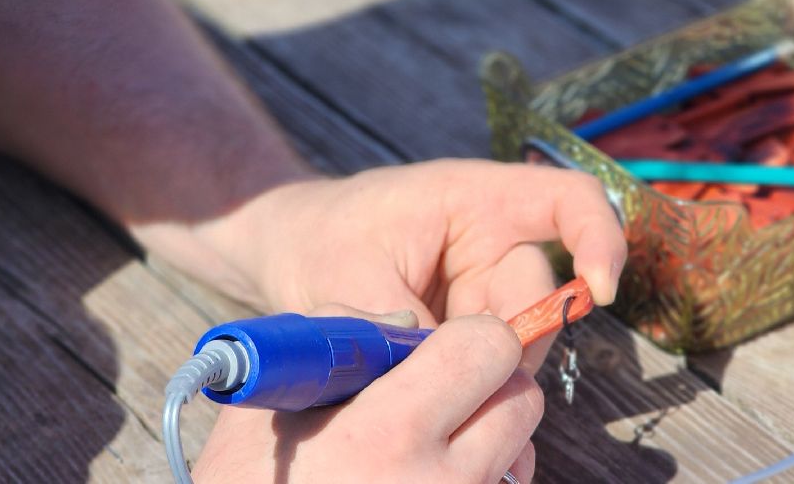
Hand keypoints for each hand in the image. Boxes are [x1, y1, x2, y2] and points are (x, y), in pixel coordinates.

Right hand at [192, 306, 540, 482]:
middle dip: (489, 385)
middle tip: (443, 393)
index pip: (489, 348)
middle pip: (522, 402)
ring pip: (517, 457)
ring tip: (424, 450)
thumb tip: (404, 326)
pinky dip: (474, 481)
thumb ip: (335, 340)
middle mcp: (440, 483)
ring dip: (486, 441)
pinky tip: (420, 481)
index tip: (446, 347)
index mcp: (391, 433)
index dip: (471, 336)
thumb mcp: (271, 404)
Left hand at [216, 160, 625, 371]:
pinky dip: (484, 401)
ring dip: (490, 379)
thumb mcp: (346, 278)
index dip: (600, 240)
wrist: (286, 254)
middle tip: (455, 377)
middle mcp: (491, 241)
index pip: (568, 200)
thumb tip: (444, 379)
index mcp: (471, 199)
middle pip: (545, 297)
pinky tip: (470, 437)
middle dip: (511, 346)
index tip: (600, 293)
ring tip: (436, 401)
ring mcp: (485, 289)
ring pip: (523, 346)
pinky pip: (498, 370)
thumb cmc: (317, 241)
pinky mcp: (471, 331)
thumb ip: (403, 329)